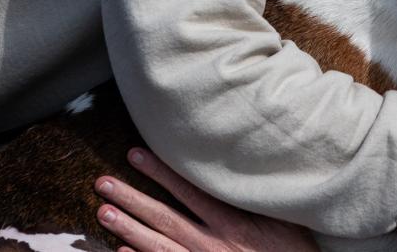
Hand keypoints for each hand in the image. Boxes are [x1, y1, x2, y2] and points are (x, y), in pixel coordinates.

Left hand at [96, 149, 318, 251]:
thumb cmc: (294, 249)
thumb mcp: (282, 213)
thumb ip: (254, 192)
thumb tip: (237, 160)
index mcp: (233, 222)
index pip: (189, 190)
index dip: (161, 171)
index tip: (136, 154)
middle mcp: (213, 244)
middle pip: (165, 217)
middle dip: (132, 199)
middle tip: (103, 183)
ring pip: (158, 246)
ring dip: (129, 228)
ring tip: (103, 213)